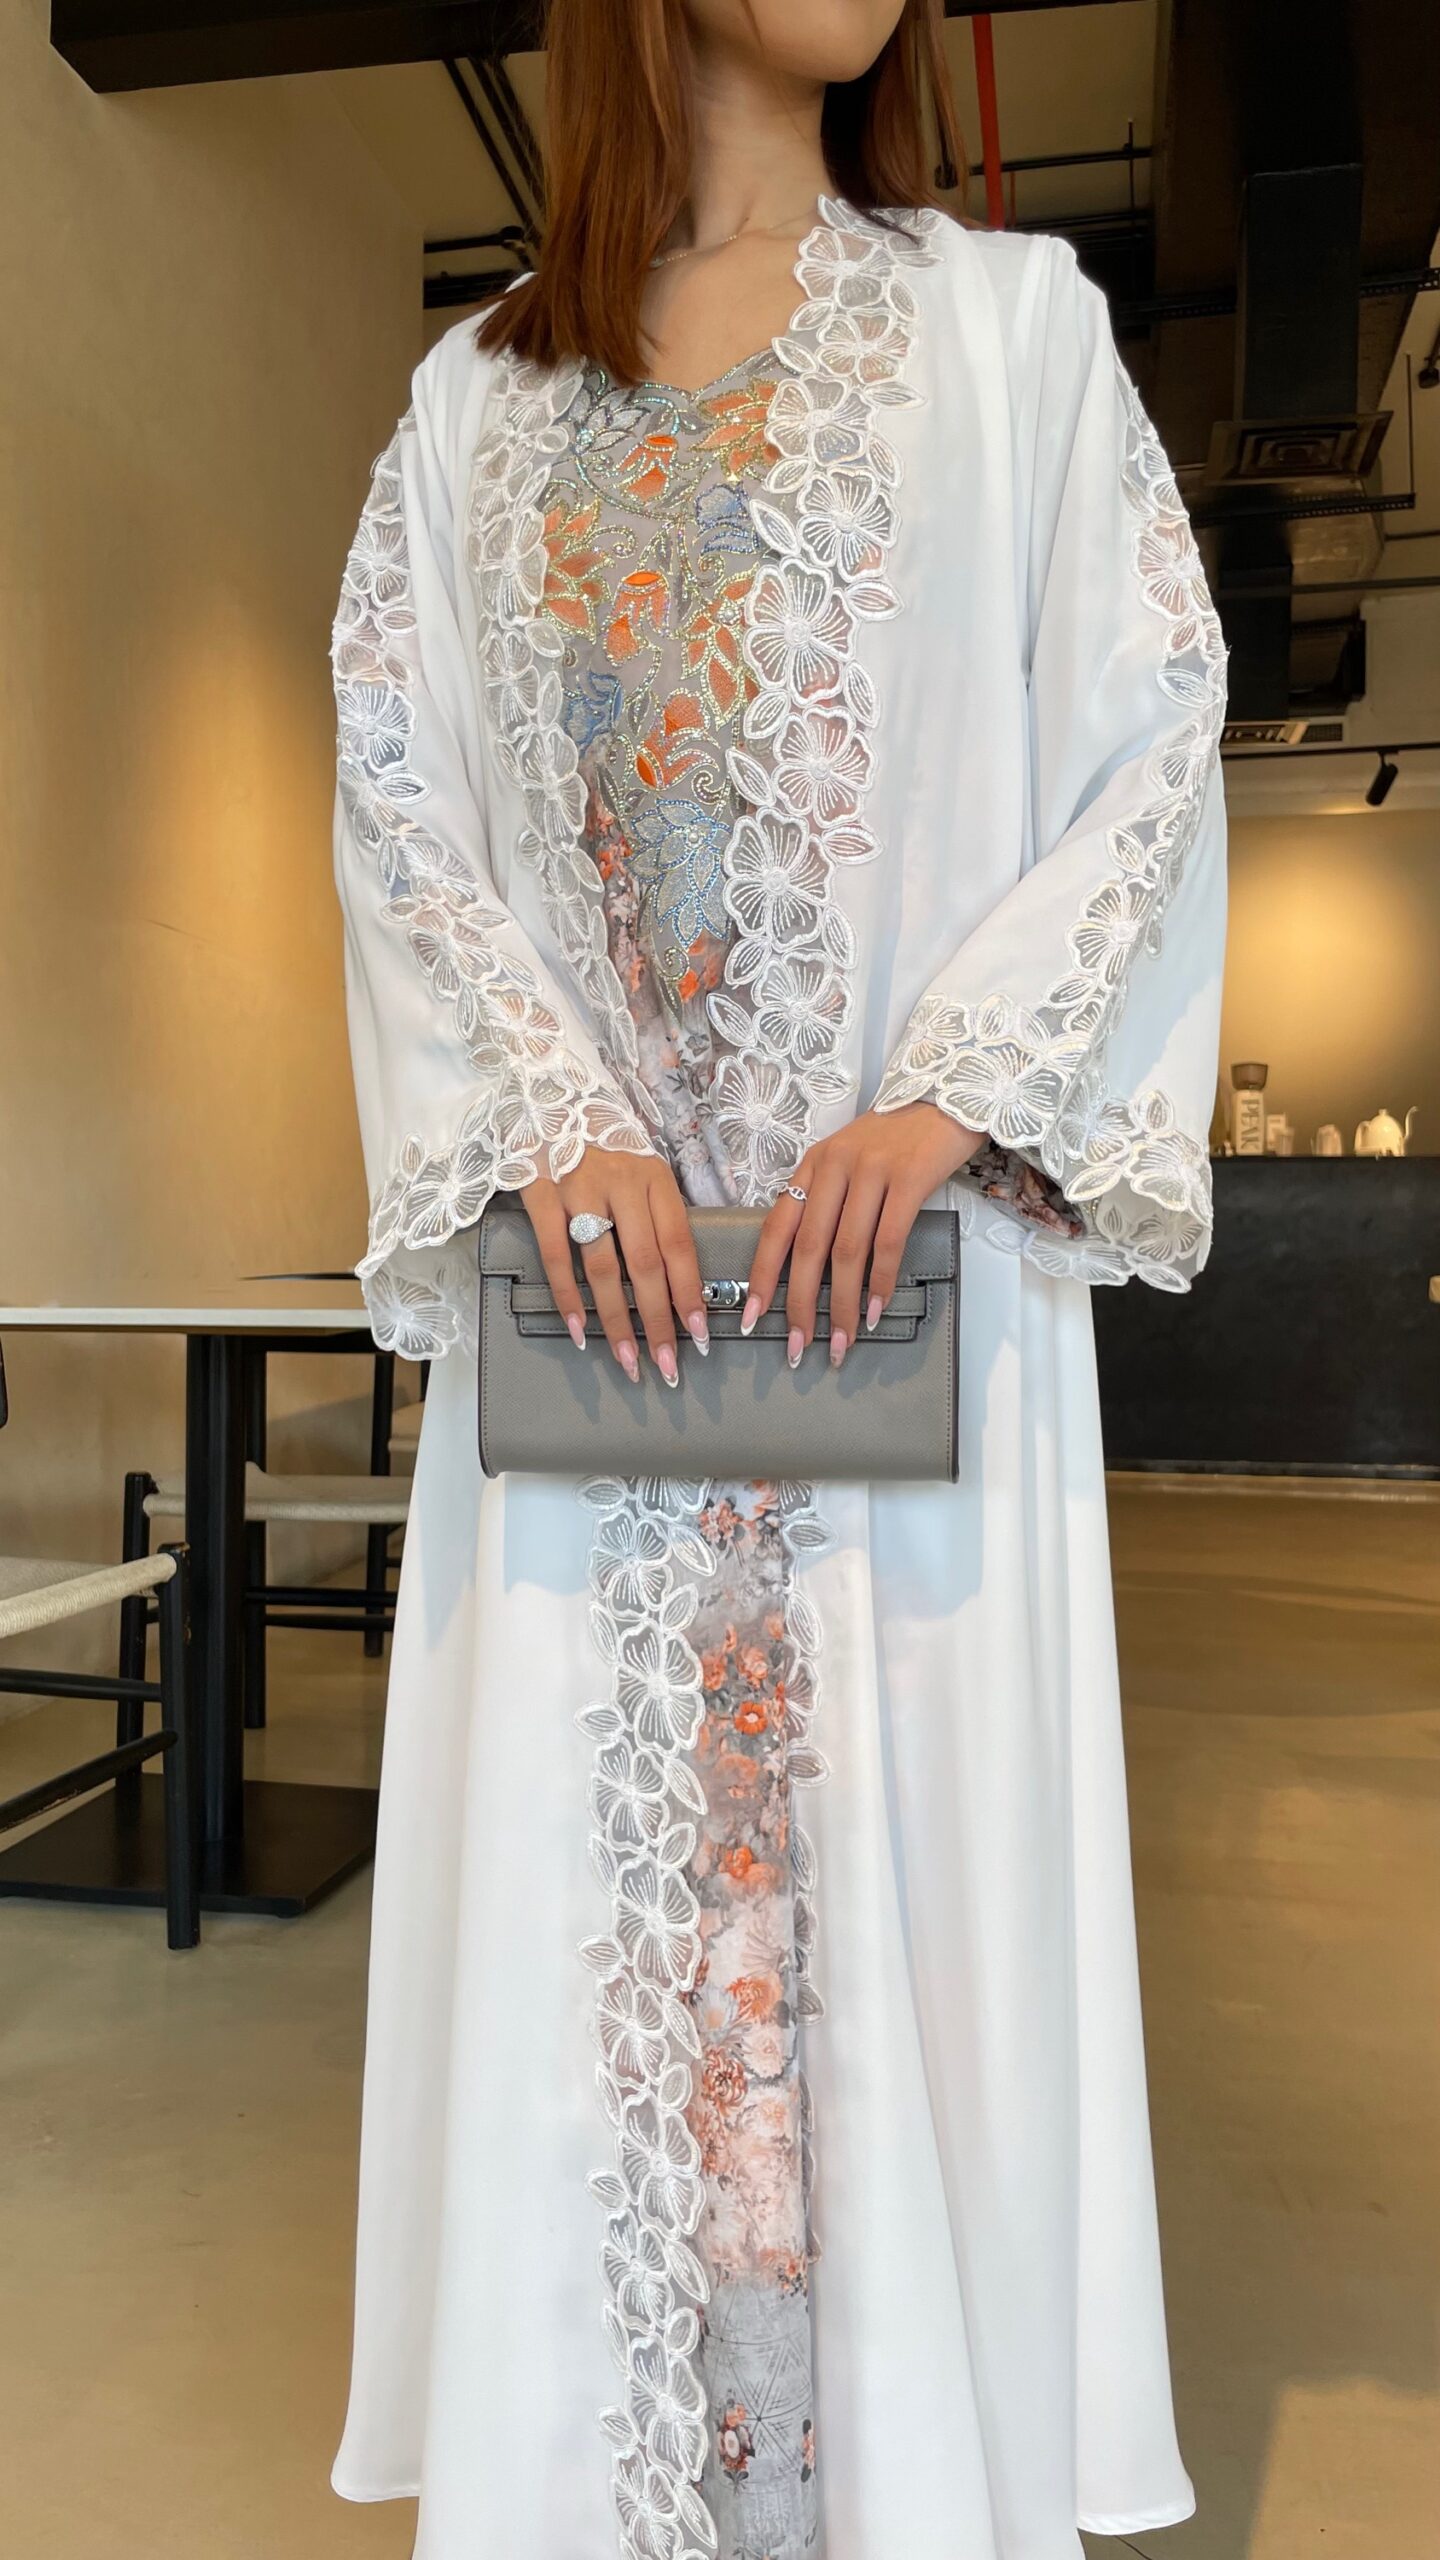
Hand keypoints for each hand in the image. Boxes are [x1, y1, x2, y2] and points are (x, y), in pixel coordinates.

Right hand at [520, 1148, 706, 1386]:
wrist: (549, 1097)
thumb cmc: (605, 1146)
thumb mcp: (644, 1170)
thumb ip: (659, 1216)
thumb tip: (681, 1283)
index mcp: (655, 1179)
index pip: (680, 1245)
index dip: (690, 1293)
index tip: (700, 1333)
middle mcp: (622, 1184)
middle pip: (647, 1264)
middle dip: (659, 1320)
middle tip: (667, 1364)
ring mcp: (580, 1190)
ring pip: (604, 1268)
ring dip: (617, 1320)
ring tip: (627, 1358)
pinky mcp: (542, 1194)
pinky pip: (556, 1256)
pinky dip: (568, 1297)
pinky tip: (580, 1329)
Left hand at [743, 1103, 982, 1368]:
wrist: (949, 1096)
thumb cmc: (898, 1138)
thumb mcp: (849, 1159)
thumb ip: (828, 1200)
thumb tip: (811, 1266)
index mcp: (814, 1164)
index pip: (777, 1228)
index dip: (763, 1277)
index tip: (753, 1317)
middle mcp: (835, 1166)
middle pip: (809, 1248)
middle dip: (801, 1305)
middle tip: (800, 1346)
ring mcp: (871, 1171)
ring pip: (847, 1252)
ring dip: (842, 1304)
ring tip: (843, 1339)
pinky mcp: (909, 1179)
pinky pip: (888, 1241)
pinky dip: (881, 1281)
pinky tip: (876, 1308)